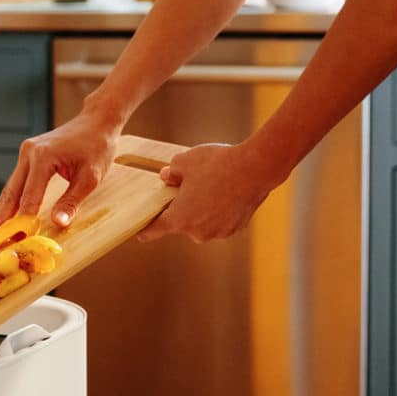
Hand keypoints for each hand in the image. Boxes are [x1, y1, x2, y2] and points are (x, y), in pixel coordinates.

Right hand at [0, 103, 122, 232]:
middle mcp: (29, 153)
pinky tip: (1, 218)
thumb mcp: (91, 177)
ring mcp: (26, 153)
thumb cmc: (97, 147)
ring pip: (9, 189)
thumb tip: (57, 223)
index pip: (29, 195)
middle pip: (10, 193)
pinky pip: (16, 183)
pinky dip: (9, 202)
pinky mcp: (28, 157)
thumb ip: (72, 201)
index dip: (23, 220)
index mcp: (43, 156)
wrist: (96, 122)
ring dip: (0, 213)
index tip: (16, 241)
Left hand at [137, 142, 285, 242]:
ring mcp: (218, 233)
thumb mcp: (184, 161)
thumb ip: (170, 173)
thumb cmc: (216, 164)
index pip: (155, 230)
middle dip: (181, 208)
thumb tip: (166, 178)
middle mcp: (198, 233)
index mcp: (180, 219)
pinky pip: (219, 221)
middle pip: (181, 222)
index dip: (146, 230)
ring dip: (201, 210)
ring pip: (202, 221)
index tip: (140, 234)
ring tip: (212, 185)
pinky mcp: (236, 228)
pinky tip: (226, 191)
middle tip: (188, 186)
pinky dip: (218, 211)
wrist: (256, 168)